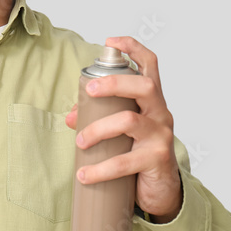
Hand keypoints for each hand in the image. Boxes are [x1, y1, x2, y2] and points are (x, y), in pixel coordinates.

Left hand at [64, 36, 182, 222]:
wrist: (161, 189)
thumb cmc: (138, 151)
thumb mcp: (120, 131)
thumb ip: (96, 118)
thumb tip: (70, 117)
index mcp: (151, 101)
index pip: (150, 65)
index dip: (133, 48)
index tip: (111, 41)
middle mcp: (160, 113)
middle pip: (145, 86)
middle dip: (114, 83)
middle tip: (89, 91)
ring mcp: (161, 136)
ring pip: (130, 121)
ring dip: (99, 129)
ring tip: (80, 141)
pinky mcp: (157, 159)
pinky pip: (126, 161)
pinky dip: (101, 168)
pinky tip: (84, 174)